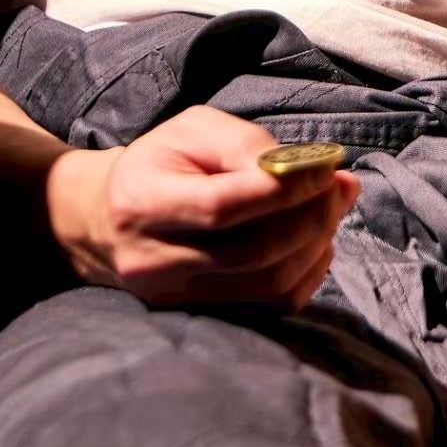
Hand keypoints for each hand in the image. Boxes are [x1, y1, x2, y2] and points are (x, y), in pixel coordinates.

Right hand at [45, 105, 357, 311]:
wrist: (106, 219)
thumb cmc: (159, 162)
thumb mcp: (193, 129)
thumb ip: (245, 143)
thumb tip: (310, 169)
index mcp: (144, 202)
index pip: (222, 207)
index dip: (284, 190)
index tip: (326, 168)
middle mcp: (154, 260)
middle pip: (252, 253)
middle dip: (311, 218)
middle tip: (340, 187)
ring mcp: (173, 297)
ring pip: (265, 285)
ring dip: (314, 246)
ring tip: (331, 209)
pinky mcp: (197, 316)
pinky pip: (268, 307)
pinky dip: (305, 275)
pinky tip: (315, 243)